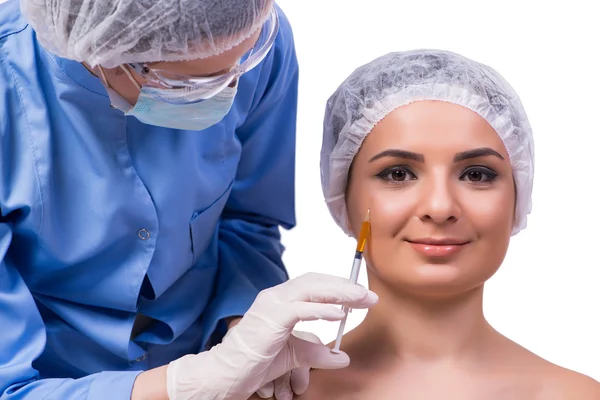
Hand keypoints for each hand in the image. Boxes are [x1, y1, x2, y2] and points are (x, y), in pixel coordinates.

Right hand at [165, 272, 377, 399]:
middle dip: (345, 287)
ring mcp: (271, 305)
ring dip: (339, 293)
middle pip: (316, 282)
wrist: (228, 373)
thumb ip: (317, 352)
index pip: (314, 285)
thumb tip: (342, 356)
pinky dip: (322, 309)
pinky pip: (300, 309)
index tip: (361, 296)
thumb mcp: (295, 356)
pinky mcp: (270, 318)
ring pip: (310, 289)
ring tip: (361, 299)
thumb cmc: (256, 361)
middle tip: (369, 296)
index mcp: (280, 300)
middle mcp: (276, 296)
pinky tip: (340, 313)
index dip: (339, 287)